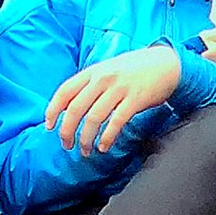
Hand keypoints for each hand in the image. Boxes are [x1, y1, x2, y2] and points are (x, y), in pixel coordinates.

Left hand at [44, 45, 180, 154]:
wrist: (166, 63)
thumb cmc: (135, 70)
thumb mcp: (108, 70)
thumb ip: (90, 85)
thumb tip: (71, 107)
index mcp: (93, 72)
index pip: (65, 91)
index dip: (53, 110)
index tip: (50, 126)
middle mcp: (103, 79)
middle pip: (76, 109)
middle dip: (68, 131)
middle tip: (67, 145)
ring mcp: (119, 89)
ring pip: (94, 118)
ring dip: (86, 139)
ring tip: (86, 151)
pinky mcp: (135, 99)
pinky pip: (116, 122)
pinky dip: (107, 137)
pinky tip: (103, 147)